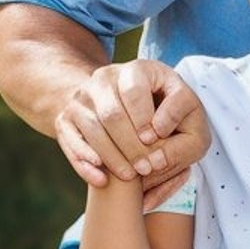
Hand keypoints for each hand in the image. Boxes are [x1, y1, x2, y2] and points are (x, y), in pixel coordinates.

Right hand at [55, 60, 207, 185]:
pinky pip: (69, 141)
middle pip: (111, 113)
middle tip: (146, 168)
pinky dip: (83, 163)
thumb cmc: (166, 105)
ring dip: (111, 156)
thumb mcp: (184, 104)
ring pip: (91, 128)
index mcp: (137, 69)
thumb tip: (157, 146)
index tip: (154, 140)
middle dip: (130, 145)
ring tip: (129, 176)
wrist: (124, 102)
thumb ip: (181, 113)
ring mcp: (82, 97)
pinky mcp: (65, 117)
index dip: (143, 117)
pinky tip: (101, 179)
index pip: (134, 90)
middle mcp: (105, 78)